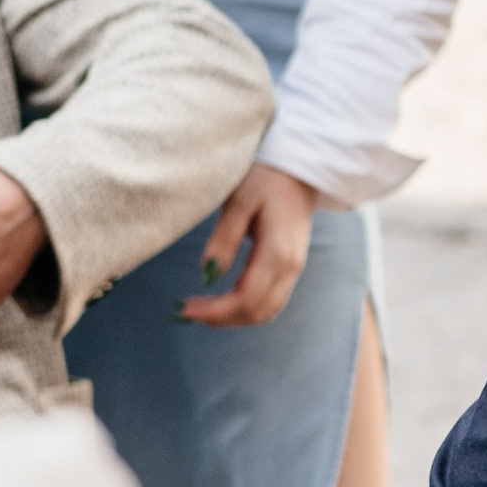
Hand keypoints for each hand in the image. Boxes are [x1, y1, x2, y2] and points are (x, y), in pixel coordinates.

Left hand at [180, 161, 316, 326]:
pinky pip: (271, 300)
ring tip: (203, 307)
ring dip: (234, 317)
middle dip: (221, 318)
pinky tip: (224, 298)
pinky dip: (246, 307)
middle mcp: (290, 268)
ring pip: (265, 311)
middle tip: (188, 309)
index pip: (245, 299)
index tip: (185, 308)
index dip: (215, 311)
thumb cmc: (267, 177)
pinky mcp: (291, 266)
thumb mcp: (239, 201)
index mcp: (278, 253)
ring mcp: (295, 269)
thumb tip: (207, 275)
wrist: (301, 168)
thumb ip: (224, 239)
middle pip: (256, 313)